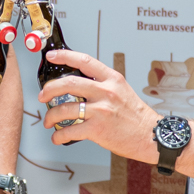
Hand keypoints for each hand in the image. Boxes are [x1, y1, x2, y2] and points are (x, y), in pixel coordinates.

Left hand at [35, 49, 161, 160]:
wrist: (150, 136)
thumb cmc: (136, 116)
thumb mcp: (122, 91)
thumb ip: (102, 85)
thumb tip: (78, 85)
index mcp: (112, 80)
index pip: (84, 61)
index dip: (64, 56)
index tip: (52, 56)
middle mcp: (106, 92)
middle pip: (69, 83)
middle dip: (49, 89)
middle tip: (43, 95)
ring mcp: (101, 111)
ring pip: (65, 109)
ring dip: (51, 116)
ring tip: (48, 121)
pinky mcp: (97, 129)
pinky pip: (70, 131)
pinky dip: (59, 135)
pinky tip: (57, 137)